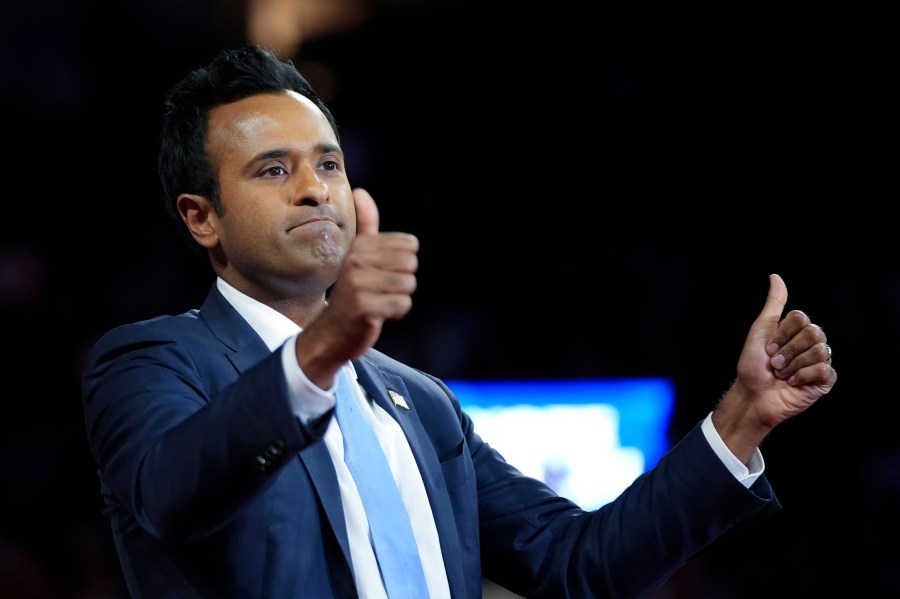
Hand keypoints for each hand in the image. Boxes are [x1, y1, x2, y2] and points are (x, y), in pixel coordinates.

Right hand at [296, 188, 418, 387]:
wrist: (331, 332)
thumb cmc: (352, 292)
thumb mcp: (356, 255)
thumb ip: (364, 225)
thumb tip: (360, 191)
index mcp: (360, 247)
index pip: (409, 245)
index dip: (403, 262)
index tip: (383, 272)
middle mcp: (357, 262)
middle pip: (411, 264)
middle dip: (403, 280)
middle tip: (382, 289)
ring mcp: (360, 285)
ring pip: (409, 285)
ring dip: (399, 298)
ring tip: (380, 301)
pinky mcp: (366, 308)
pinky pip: (403, 304)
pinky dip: (396, 312)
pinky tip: (379, 314)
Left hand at [712, 274, 836, 462]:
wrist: (753, 395)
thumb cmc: (753, 365)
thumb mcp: (760, 330)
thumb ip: (773, 304)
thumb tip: (776, 276)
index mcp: (796, 331)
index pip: (801, 318)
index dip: (782, 334)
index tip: (768, 348)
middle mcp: (810, 344)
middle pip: (813, 332)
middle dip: (788, 350)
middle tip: (775, 364)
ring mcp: (819, 362)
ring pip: (820, 350)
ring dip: (793, 365)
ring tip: (782, 375)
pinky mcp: (824, 381)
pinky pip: (824, 370)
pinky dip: (803, 376)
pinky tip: (793, 383)